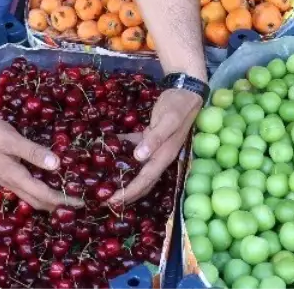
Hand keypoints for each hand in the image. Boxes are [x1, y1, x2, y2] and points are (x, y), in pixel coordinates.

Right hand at [0, 111, 78, 210]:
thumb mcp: (12, 140)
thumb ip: (34, 152)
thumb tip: (57, 165)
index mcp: (14, 176)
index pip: (43, 195)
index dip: (62, 200)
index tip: (79, 202)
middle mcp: (10, 182)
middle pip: (37, 201)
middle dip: (56, 205)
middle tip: (75, 203)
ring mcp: (4, 178)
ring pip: (29, 196)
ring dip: (47, 199)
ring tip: (63, 195)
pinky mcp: (2, 171)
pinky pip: (24, 187)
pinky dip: (37, 190)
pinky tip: (43, 180)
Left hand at [109, 87, 200, 204]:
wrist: (187, 92)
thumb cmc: (178, 106)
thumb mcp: (168, 121)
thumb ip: (155, 139)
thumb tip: (139, 157)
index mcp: (164, 156)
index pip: (145, 180)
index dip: (129, 192)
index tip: (113, 202)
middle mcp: (159, 156)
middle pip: (142, 181)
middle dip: (126, 193)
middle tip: (106, 201)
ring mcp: (155, 148)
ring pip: (138, 168)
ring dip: (124, 176)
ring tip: (107, 183)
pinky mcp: (150, 137)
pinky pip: (134, 147)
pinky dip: (122, 150)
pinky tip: (107, 149)